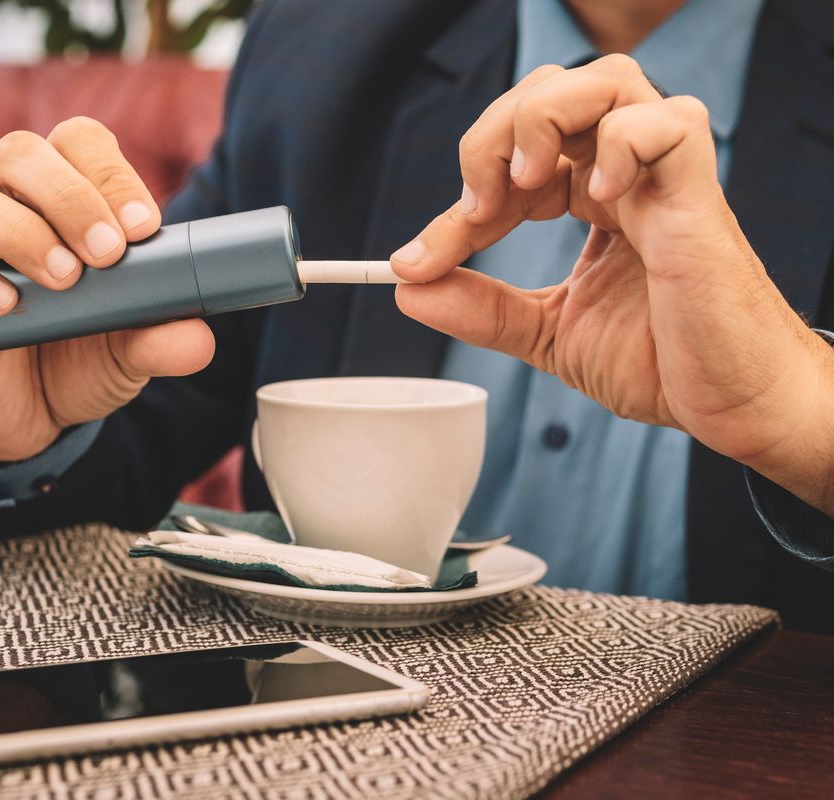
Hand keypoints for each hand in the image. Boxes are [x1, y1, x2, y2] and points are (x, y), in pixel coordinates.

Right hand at [0, 117, 214, 465]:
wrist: (25, 420)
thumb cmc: (77, 360)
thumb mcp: (131, 354)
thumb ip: (161, 339)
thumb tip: (199, 338)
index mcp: (59, 200)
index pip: (78, 143)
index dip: (109, 172)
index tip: (143, 227)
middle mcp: (3, 207)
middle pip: (18, 152)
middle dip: (69, 197)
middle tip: (108, 255)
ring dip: (18, 232)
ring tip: (64, 282)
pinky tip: (6, 307)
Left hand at [391, 56, 833, 511]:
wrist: (728, 406)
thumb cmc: (660, 363)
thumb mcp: (548, 334)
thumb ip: (482, 310)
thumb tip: (409, 289)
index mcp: (592, 197)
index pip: (513, 160)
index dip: (459, 201)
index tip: (416, 259)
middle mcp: (625, 176)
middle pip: (552, 92)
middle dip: (494, 134)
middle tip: (477, 205)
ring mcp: (663, 180)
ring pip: (608, 81)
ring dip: (544, 117)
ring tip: (525, 183)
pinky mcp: (698, 199)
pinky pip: (669, 125)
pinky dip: (622, 142)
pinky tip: (597, 195)